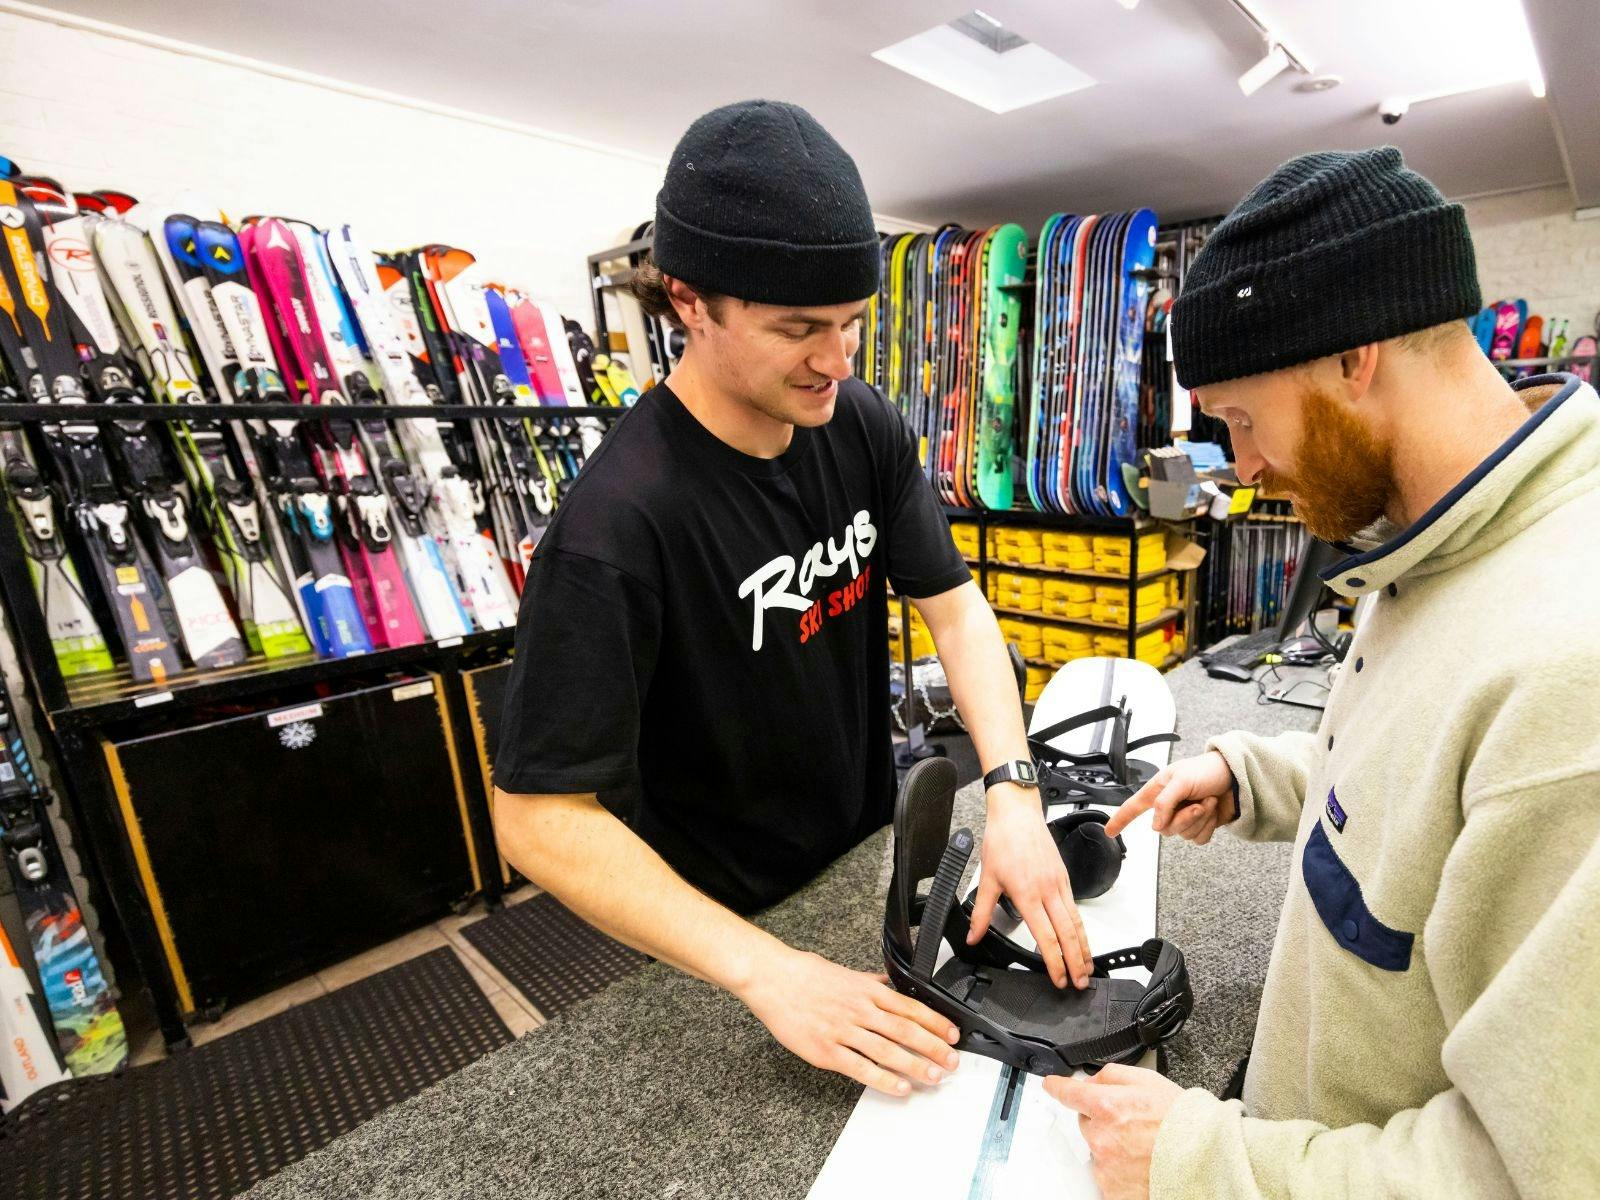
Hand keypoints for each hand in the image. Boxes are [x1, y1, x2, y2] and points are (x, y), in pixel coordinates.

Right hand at [737, 947, 960, 1095]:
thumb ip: (869, 982)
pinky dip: (883, 1079)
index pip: (910, 1007)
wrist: (771, 978)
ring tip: (934, 1077)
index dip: (935, 1022)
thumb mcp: (844, 971)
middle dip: (934, 1047)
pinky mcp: (826, 1050)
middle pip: (906, 1030)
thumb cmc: (803, 974)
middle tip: (952, 1061)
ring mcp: (843, 1030)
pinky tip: (900, 1087)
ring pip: (888, 1051)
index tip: (952, 1034)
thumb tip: (888, 984)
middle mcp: (860, 1009)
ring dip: (915, 1066)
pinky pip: (861, 1067)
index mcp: (866, 989)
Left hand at [967, 783, 1090, 988]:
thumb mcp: (987, 878)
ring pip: (1077, 922)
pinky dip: (1081, 928)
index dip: (1055, 963)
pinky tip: (1081, 939)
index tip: (1059, 980)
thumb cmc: (1002, 840)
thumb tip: (972, 937)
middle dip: (1076, 962)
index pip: (1047, 937)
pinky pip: (1075, 908)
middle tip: (1081, 983)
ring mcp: (1060, 884)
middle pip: (1069, 934)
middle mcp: (1048, 891)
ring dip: (1084, 948)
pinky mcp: (1064, 878)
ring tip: (1086, 968)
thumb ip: (981, 913)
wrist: (1017, 813)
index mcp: (1028, 895)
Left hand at [1043, 1063, 1185, 1199]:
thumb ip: (1112, 1076)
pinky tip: (1141, 1165)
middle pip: (1087, 1122)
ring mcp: (1106, 1166)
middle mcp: (1101, 1137)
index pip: (1068, 1093)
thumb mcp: (1149, 1081)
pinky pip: (1106, 1174)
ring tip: (1143, 1147)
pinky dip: (1118, 1170)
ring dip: (1112, 1145)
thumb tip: (1090, 1080)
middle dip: (1102, 1119)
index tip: (1051, 1085)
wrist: (1206, 1161)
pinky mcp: (1112, 1190)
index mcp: (1107, 1107)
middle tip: (1133, 1124)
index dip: (1058, 1087)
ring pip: (1097, 1148)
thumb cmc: (1183, 1122)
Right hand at [1104, 751, 1236, 844]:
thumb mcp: (1181, 779)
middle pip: (1164, 828)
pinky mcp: (1201, 826)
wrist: (1237, 777)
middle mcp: (1169, 806)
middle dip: (1185, 817)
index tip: (1109, 831)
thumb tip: (1155, 826)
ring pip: (1183, 834)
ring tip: (1209, 801)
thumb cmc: (1207, 769)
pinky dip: (1209, 827)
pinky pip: (1198, 839)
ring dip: (1201, 819)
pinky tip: (1214, 811)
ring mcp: (1185, 817)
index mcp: (1158, 791)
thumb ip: (1164, 803)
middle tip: (1198, 802)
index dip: (1120, 819)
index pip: (1133, 807)